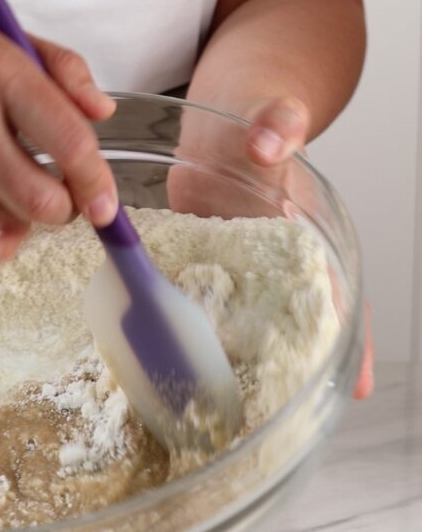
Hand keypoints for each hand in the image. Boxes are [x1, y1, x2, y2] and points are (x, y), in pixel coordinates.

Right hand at [0, 0, 117, 259]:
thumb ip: (62, 67)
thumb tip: (103, 113)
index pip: (67, 140)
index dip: (97, 182)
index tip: (107, 204)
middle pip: (41, 199)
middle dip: (66, 208)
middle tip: (62, 195)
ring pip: (7, 222)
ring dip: (26, 218)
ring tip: (18, 192)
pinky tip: (1, 230)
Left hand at [168, 93, 373, 398]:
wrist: (217, 122)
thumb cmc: (254, 120)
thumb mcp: (270, 116)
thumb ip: (277, 123)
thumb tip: (270, 141)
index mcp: (305, 234)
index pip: (338, 292)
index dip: (352, 338)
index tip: (361, 384)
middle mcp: (275, 263)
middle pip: (296, 324)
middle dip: (296, 368)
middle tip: (284, 416)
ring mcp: (237, 271)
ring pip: (246, 325)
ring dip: (239, 362)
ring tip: (226, 409)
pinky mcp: (198, 269)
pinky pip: (196, 304)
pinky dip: (189, 331)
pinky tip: (172, 361)